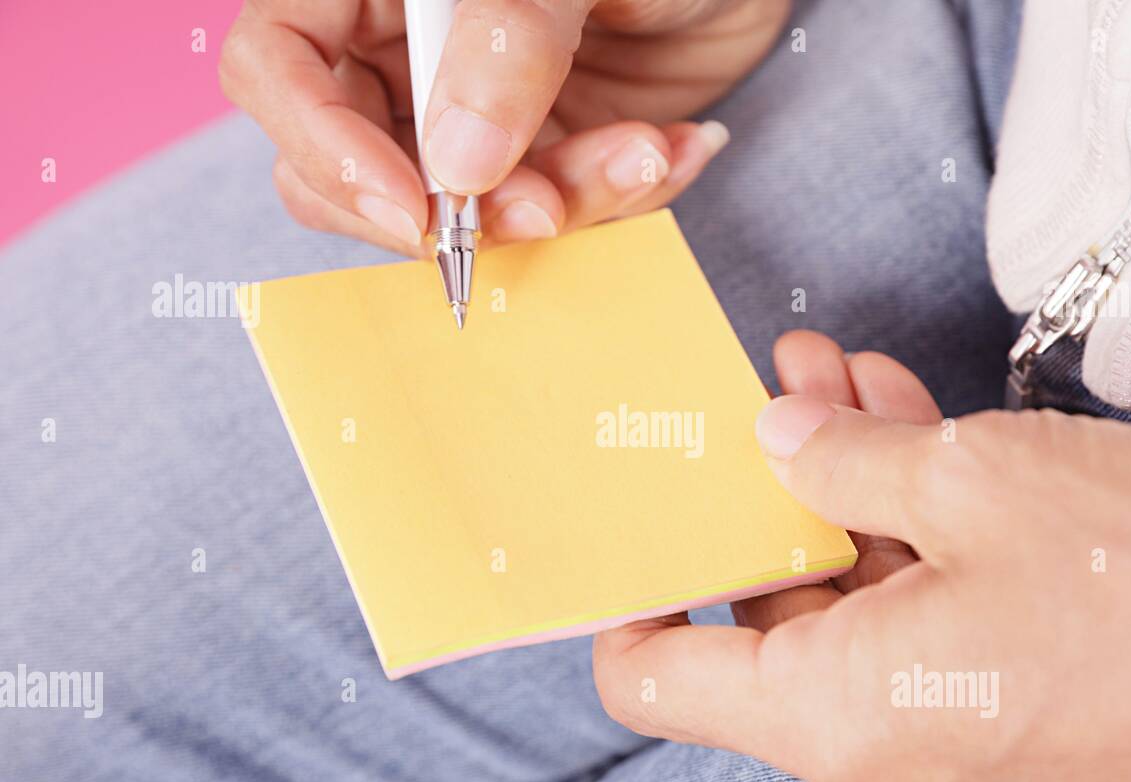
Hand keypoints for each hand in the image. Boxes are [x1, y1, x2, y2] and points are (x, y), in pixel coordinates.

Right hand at [220, 0, 789, 254]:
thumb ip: (511, 42)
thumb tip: (456, 166)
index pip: (278, 62)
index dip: (323, 146)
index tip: (413, 209)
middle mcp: (405, 45)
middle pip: (352, 165)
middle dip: (455, 209)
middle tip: (549, 203)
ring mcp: (469, 108)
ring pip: (461, 208)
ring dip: (563, 202)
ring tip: (647, 153)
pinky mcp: (538, 151)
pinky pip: (548, 210)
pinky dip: (614, 197)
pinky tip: (671, 148)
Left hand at [594, 332, 1130, 781]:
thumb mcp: (978, 478)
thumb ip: (845, 457)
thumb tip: (779, 438)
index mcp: (836, 716)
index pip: (653, 680)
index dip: (625, 595)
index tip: (637, 523)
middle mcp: (877, 762)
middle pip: (766, 630)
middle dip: (770, 499)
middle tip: (778, 397)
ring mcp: (945, 764)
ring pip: (855, 622)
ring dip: (849, 506)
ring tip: (845, 388)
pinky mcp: (1008, 746)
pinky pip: (923, 645)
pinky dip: (914, 558)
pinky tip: (921, 448)